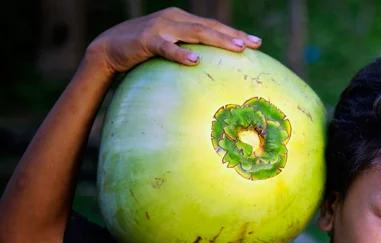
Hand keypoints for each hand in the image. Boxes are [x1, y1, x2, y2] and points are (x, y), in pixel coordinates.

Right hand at [86, 7, 261, 76]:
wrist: (107, 48)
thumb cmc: (142, 51)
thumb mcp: (169, 47)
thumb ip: (188, 50)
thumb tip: (210, 69)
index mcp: (181, 20)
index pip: (213, 26)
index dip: (234, 33)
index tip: (256, 43)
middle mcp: (174, 19)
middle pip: (209, 27)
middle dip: (233, 35)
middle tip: (252, 45)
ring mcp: (161, 27)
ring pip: (195, 33)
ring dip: (217, 40)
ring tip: (236, 49)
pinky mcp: (146, 40)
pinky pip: (167, 48)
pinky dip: (181, 54)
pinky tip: (195, 60)